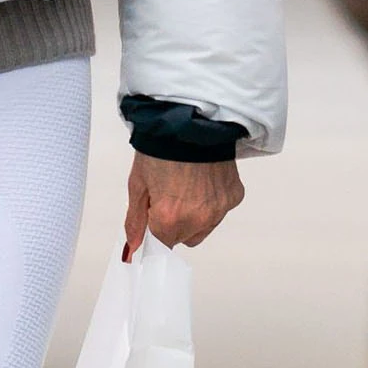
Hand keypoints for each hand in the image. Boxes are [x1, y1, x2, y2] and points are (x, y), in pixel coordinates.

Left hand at [124, 155, 243, 253]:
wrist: (190, 121)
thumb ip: (136, 220)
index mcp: (169, 219)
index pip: (162, 244)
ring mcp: (219, 209)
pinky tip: (204, 180)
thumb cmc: (160, 148)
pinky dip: (213, 201)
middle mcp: (198, 219)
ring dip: (196, 215)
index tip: (154, 215)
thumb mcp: (138, 184)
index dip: (156, 228)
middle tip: (170, 196)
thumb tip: (133, 246)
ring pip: (204, 227)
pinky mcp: (234, 196)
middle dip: (175, 224)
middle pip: (184, 238)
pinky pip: (220, 210)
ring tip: (188, 185)